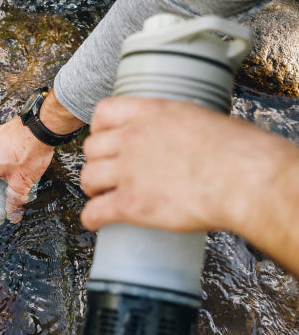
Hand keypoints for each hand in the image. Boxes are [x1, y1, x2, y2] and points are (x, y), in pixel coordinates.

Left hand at [80, 96, 294, 235]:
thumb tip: (180, 139)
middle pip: (91, 148)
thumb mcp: (201, 120)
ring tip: (101, 196)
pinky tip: (96, 221)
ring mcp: (127, 171)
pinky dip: (91, 218)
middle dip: (97, 161)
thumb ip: (177, 127)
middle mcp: (131, 138)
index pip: (104, 113)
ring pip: (88, 177)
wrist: (246, 179)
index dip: (99, 129)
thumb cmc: (238, 151)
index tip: (105, 139)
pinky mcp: (130, 203)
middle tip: (107, 172)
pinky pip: (94, 211)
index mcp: (149, 113)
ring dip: (92, 188)